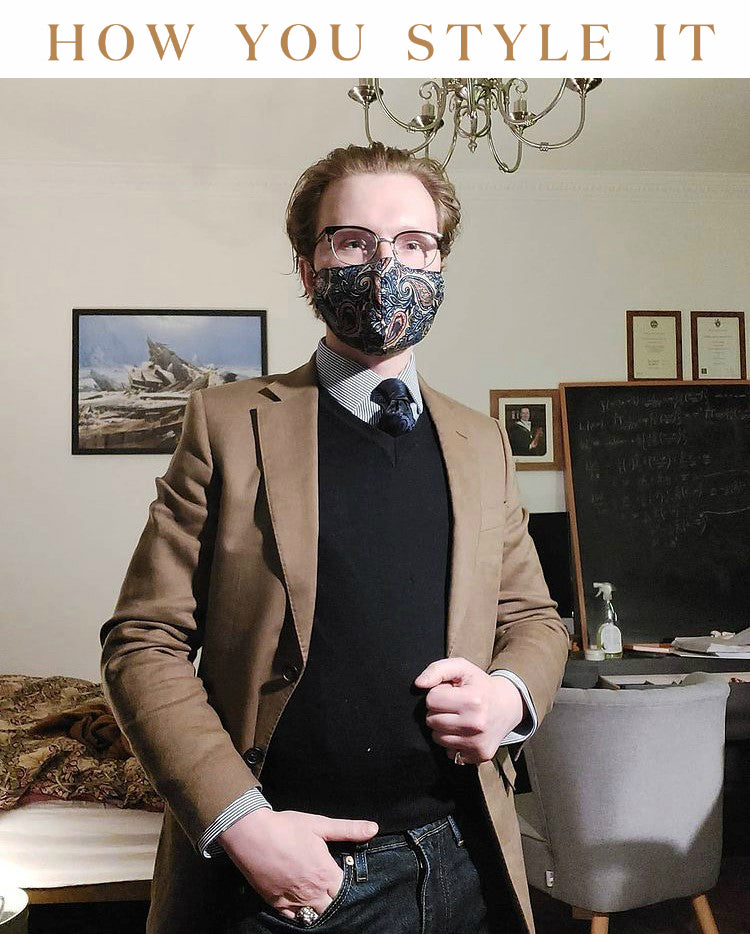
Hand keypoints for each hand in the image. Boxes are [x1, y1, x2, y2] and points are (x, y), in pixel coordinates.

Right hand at [218, 807, 377, 919]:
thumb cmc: (286, 827)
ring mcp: (294, 900)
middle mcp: (312, 892)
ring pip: (314, 916)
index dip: (346, 886)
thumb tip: (373, 828)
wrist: (251, 835)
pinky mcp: (277, 903)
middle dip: (334, 900)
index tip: (343, 877)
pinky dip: (301, 915)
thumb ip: (348, 829)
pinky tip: (302, 906)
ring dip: (319, 909)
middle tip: (331, 889)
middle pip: (331, 907)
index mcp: (326, 873)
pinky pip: (294, 919)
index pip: (345, 891)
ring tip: (319, 899)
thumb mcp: (320, 825)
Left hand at [414, 657, 523, 764]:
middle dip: (438, 711)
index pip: (431, 700)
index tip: (450, 693)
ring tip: (459, 718)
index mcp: (472, 700)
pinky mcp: (480, 756)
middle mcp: (476, 724)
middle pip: (431, 721)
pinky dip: (453, 743)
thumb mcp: (461, 668)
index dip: (437, 694)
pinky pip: (449, 753)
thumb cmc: (479, 684)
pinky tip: (464, 732)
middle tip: (454, 706)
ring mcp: (478, 743)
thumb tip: (418, 684)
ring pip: (438, 738)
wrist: (507, 706)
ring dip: (443, 728)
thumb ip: (437, 670)